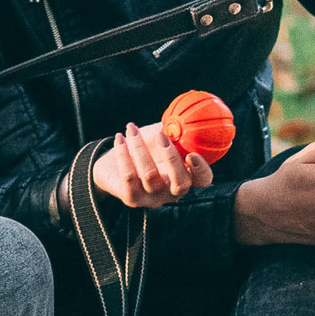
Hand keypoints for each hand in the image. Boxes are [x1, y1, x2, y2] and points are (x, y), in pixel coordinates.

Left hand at [92, 122, 212, 210]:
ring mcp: (152, 198)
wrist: (111, 165)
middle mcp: (172, 192)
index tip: (192, 154)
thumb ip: (173, 130)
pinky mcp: (132, 199)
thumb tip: (181, 116)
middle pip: (181, 184)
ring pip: (150, 175)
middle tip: (161, 136)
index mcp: (185, 176)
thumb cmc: (143, 148)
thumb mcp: (159, 137)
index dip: (201, 169)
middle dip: (172, 158)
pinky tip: (119, 138)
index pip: (203, 180)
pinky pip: (129, 176)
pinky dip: (123, 154)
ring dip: (140, 147)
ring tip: (131, 129)